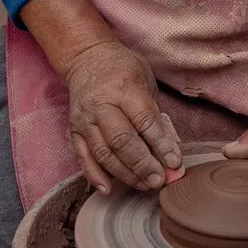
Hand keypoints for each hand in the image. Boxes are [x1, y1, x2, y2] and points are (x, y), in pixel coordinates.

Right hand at [64, 39, 183, 194]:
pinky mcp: (73, 130)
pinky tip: (109, 189)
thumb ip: (157, 116)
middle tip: (160, 181)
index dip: (161, 145)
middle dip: (144, 165)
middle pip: (123, 141)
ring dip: (126, 174)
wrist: (86, 58)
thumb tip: (171, 152)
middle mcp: (100, 104)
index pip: (144, 120)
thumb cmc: (123, 69)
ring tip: (146, 185)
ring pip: (104, 153)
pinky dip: (95, 176)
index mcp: (124, 87)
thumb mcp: (146, 82)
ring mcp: (84, 119)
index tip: (174, 163)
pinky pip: (83, 157)